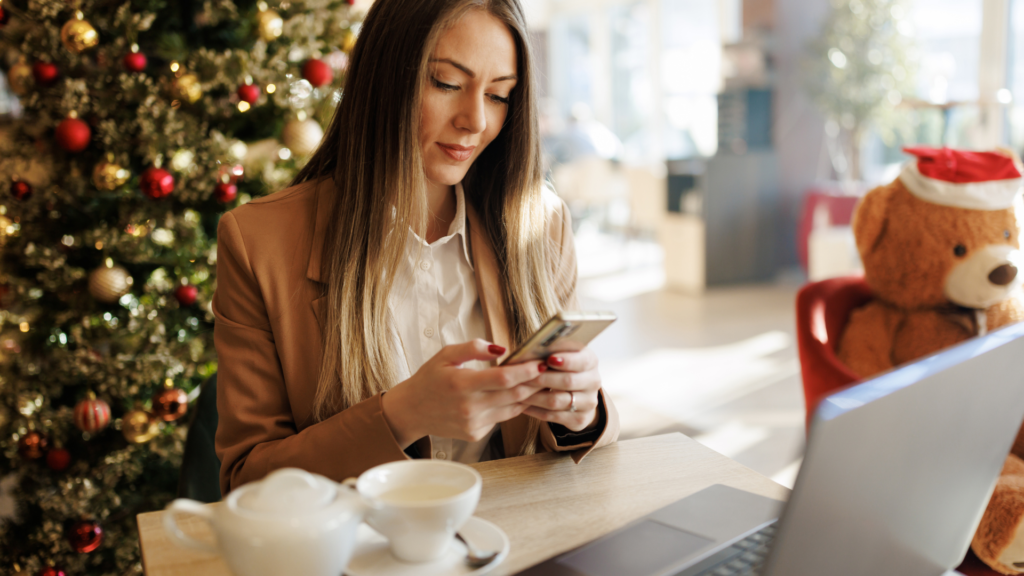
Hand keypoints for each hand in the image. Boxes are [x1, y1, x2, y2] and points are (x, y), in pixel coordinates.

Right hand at [381, 339, 546, 447]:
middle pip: (514, 395)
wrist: (411, 411)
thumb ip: (473, 348)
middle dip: (535, 383)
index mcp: (461, 384)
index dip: (525, 371)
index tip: (540, 362)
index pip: (503, 378)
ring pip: (512, 409)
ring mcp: (474, 423)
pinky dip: (513, 406)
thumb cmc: (429, 379)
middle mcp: (469, 407)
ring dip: (529, 395)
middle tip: (550, 371)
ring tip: (542, 382)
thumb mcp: (445, 355)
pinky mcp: (476, 433)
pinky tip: (521, 395)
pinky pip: (502, 418)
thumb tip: (501, 348)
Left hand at [520, 347, 600, 431]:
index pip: (581, 361)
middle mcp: (593, 382)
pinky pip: (553, 416)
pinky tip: (522, 405)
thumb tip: (532, 348)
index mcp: (590, 361)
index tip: (549, 359)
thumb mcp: (563, 354)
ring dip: (535, 396)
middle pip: (568, 381)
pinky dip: (535, 410)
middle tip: (523, 376)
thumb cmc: (563, 367)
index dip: (566, 360)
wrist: (579, 393)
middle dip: (542, 379)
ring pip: (557, 401)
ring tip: (517, 391)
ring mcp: (588, 402)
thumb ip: (552, 350)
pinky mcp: (579, 419)